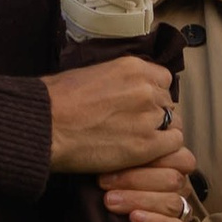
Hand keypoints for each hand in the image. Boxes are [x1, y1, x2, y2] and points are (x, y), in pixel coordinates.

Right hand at [45, 56, 194, 178]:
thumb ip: (117, 81)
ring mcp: (149, 116)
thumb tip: (122, 91)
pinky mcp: (147, 145)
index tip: (140, 106)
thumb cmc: (57, 100)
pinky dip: (163, 150)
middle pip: (168, 102)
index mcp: (133, 67)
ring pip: (173, 124)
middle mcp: (147, 89)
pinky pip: (174, 144)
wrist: (47, 125)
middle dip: (156, 115)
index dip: (153, 94)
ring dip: (160, 133)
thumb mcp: (92, 74)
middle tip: (136, 127)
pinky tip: (145, 153)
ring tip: (139, 142)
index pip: (162, 79)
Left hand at [96, 163, 200, 221]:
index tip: (114, 157)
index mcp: (172, 166)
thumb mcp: (114, 169)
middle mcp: (180, 189)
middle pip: (172, 179)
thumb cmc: (109, 192)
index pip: (177, 155)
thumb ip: (122, 154)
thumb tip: (113, 136)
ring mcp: (182, 214)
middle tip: (103, 183)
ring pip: (172, 203)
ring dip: (139, 200)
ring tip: (111, 202)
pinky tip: (135, 219)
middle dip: (135, 179)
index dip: (150, 156)